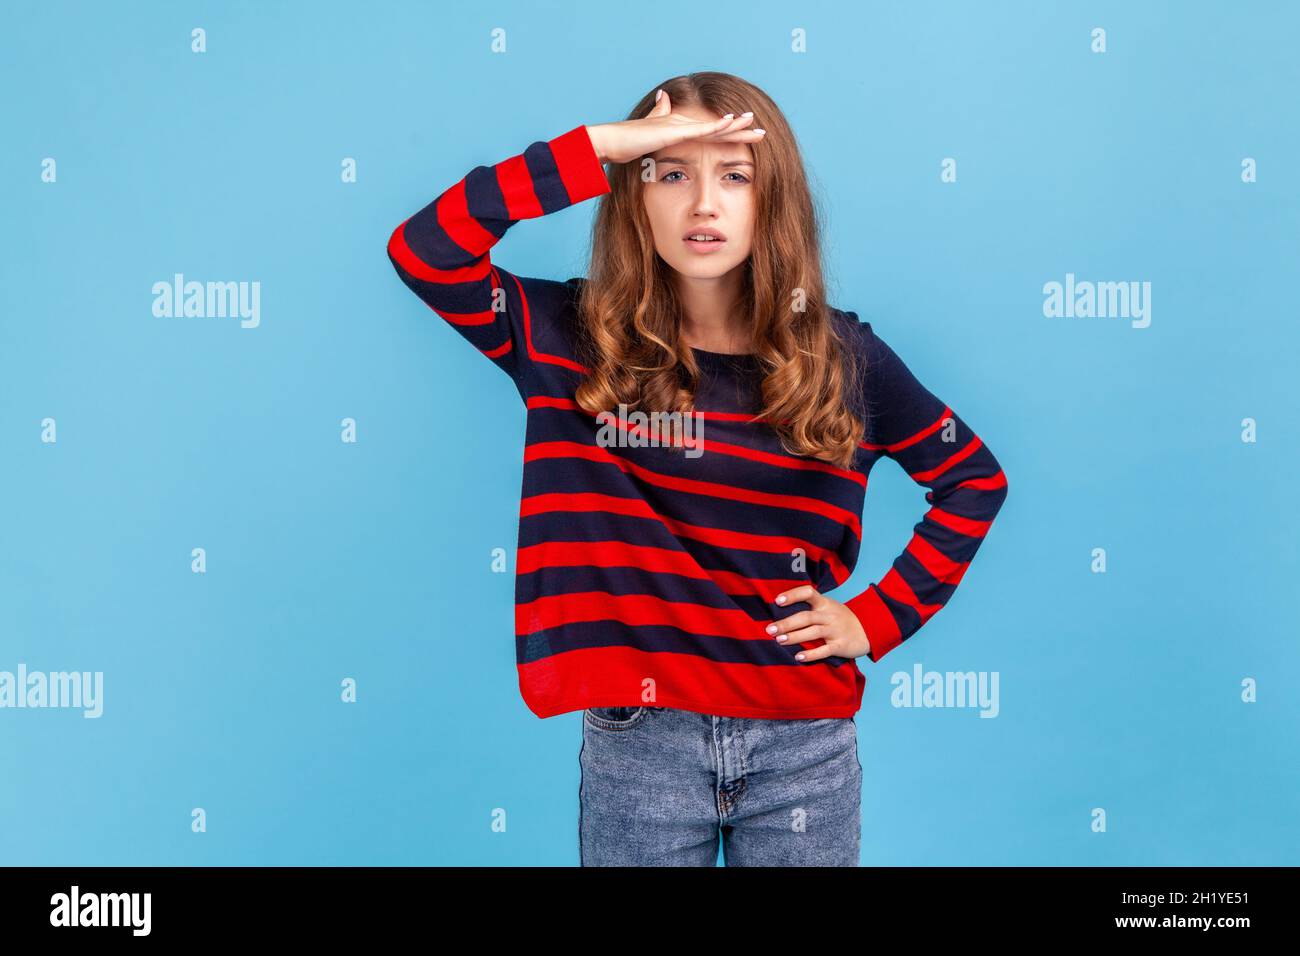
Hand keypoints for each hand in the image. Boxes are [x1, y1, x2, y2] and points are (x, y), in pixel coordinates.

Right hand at [584, 88, 765, 165]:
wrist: (609, 142)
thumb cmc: (624, 143)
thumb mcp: (647, 137)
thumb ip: (657, 119)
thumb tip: (663, 100)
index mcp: (678, 130)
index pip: (711, 134)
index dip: (730, 135)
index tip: (747, 136)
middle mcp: (682, 125)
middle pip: (718, 129)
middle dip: (740, 131)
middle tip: (762, 131)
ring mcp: (678, 127)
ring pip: (714, 126)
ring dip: (735, 125)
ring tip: (755, 124)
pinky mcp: (673, 131)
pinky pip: (700, 129)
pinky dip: (717, 126)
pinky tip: (732, 122)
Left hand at [766, 585, 871, 661]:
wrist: (869, 630)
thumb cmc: (841, 619)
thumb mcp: (829, 607)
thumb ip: (811, 607)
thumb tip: (781, 609)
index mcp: (825, 603)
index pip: (808, 593)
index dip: (793, 595)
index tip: (777, 601)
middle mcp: (829, 615)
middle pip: (806, 616)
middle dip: (787, 623)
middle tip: (770, 629)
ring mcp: (835, 630)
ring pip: (813, 632)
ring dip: (795, 636)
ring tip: (779, 640)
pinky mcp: (840, 645)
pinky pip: (824, 650)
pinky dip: (811, 654)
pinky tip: (798, 656)